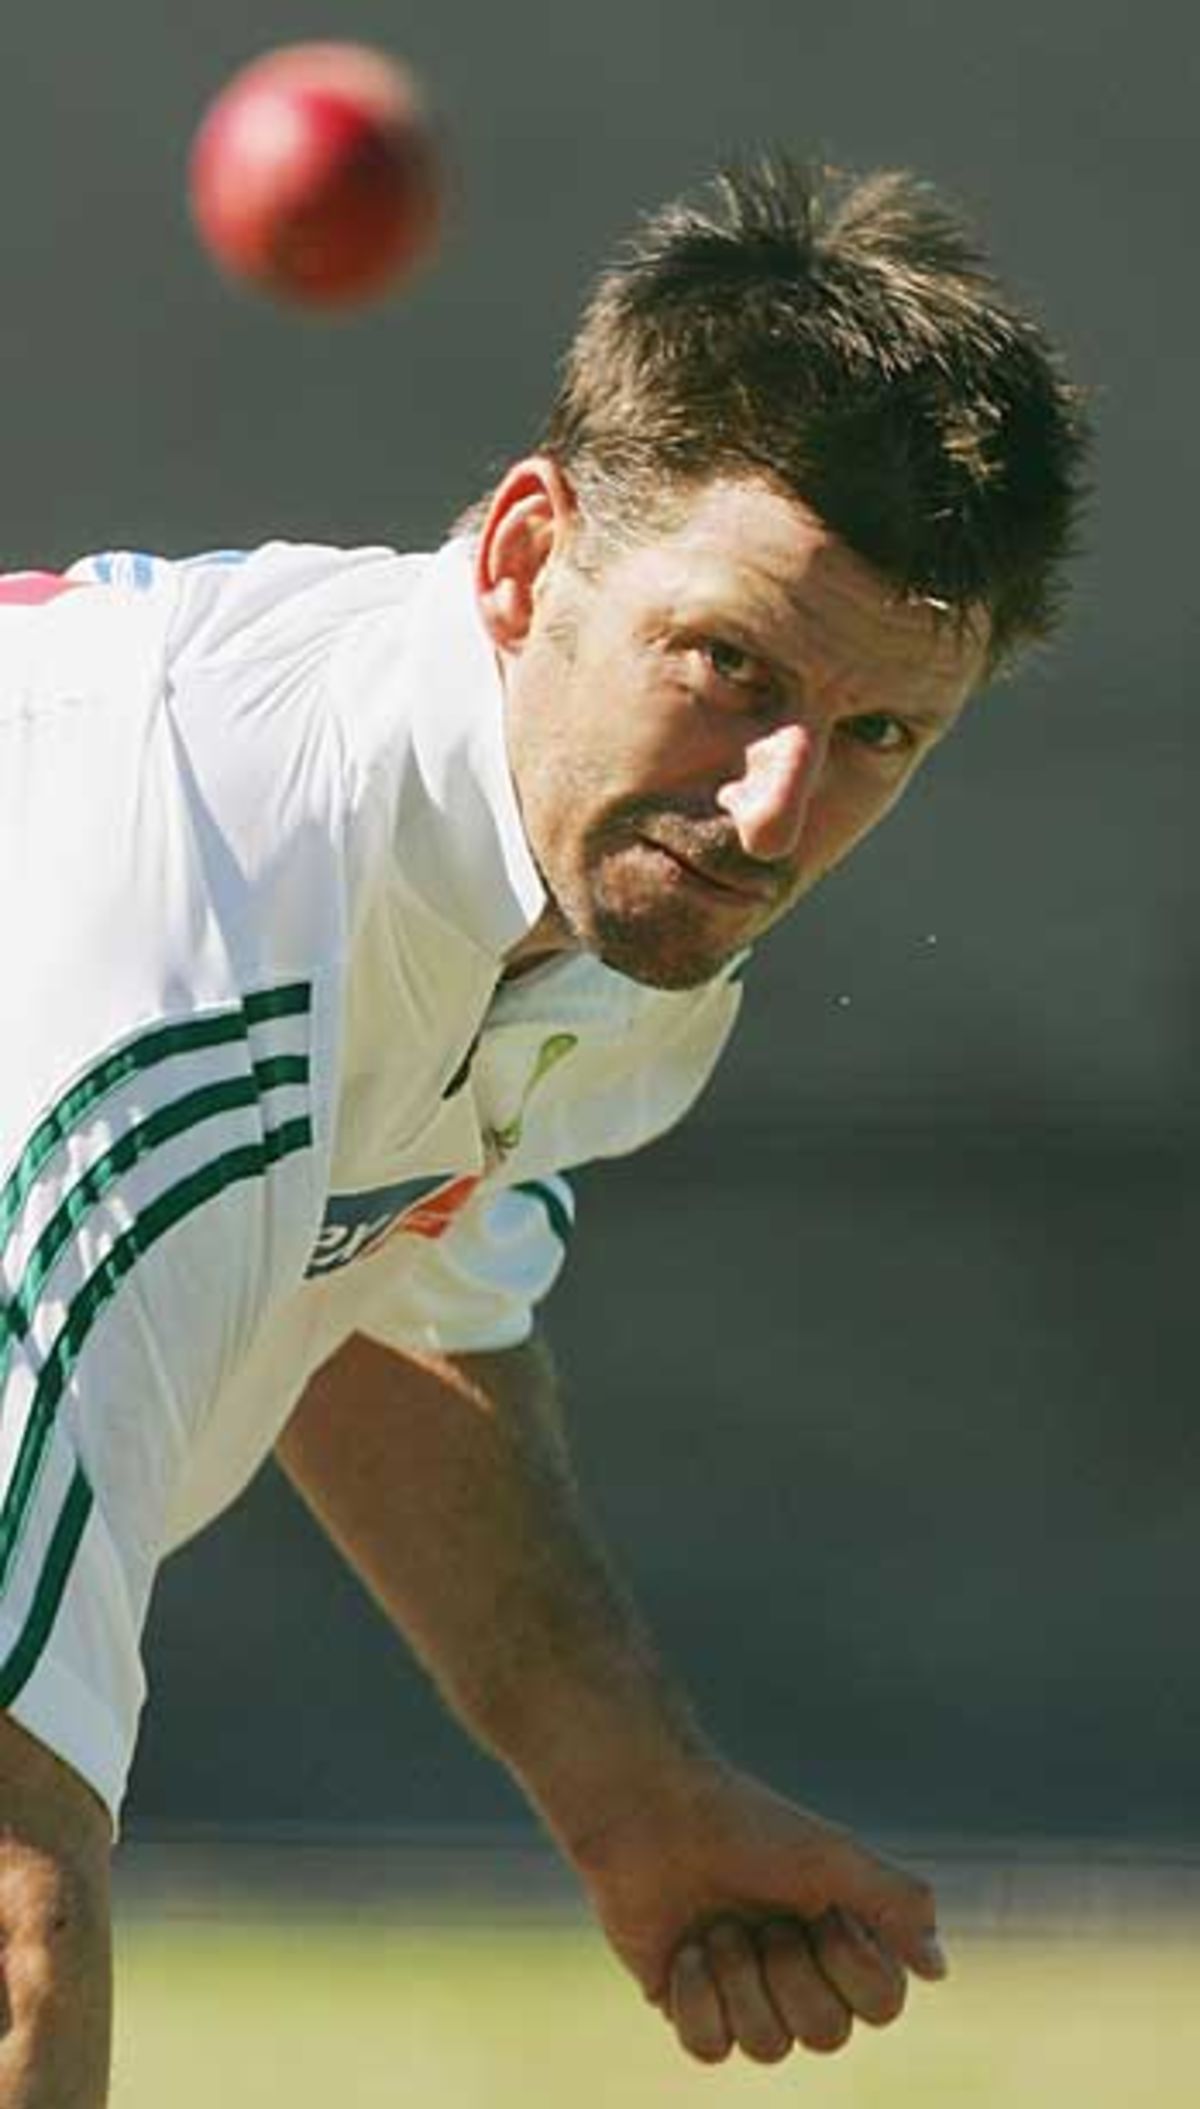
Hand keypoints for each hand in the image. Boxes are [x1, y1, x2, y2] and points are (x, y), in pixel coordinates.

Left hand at [564, 1756, 945, 2064]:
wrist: (651, 1814)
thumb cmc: (744, 1825)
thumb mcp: (832, 1855)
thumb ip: (897, 1901)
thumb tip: (937, 1969)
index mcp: (841, 1939)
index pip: (882, 2007)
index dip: (851, 1965)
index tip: (820, 1911)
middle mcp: (799, 1975)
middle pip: (825, 2036)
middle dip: (788, 1970)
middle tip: (759, 1918)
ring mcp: (745, 1996)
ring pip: (768, 2048)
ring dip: (738, 1977)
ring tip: (714, 1927)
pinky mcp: (692, 2008)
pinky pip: (709, 2049)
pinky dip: (695, 1998)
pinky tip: (683, 1953)